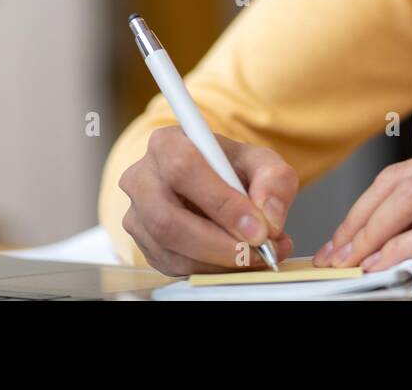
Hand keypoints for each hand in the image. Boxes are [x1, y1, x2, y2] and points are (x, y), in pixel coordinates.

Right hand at [118, 126, 297, 275]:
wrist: (215, 182)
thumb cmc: (232, 168)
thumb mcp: (262, 163)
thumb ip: (274, 181)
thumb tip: (269, 218)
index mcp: (167, 143)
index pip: (184, 169)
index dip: (222, 203)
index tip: (258, 228)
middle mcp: (142, 177)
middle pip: (167, 218)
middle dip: (218, 244)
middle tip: (256, 252)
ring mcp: (137, 213)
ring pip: (168, 248)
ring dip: (216, 261)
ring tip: (254, 257)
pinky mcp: (142, 243)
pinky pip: (170, 265)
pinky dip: (208, 269)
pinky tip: (234, 260)